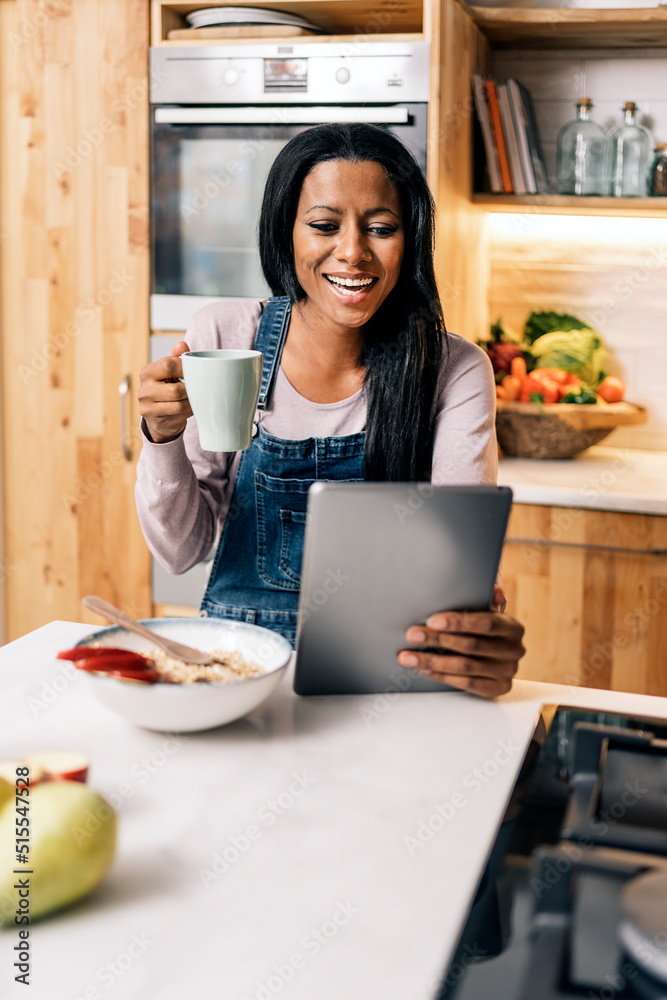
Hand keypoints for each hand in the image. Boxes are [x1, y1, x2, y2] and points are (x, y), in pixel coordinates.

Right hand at [138, 341, 192, 442]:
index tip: (196, 371)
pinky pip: (178, 415)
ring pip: (179, 404)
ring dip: (191, 402)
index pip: (169, 365)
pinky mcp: (154, 419)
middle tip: (198, 388)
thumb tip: (182, 344)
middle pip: (176, 389)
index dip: (186, 368)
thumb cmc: (167, 389)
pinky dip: (188, 411)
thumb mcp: (170, 372)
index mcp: (148, 372)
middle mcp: (144, 388)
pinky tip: (190, 407)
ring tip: (195, 398)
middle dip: (190, 390)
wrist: (159, 417)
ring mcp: (147, 405)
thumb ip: (177, 358)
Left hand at [398, 586, 524, 697]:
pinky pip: (466, 683)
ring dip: (433, 661)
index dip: (458, 622)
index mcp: (513, 627)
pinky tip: (423, 668)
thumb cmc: (487, 631)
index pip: (486, 622)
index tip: (431, 620)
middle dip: (437, 639)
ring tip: (408, 656)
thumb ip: (487, 601)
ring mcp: (507, 672)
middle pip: (471, 645)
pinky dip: (442, 675)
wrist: (500, 660)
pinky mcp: (497, 689)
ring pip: (465, 667)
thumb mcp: (489, 613)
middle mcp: (514, 650)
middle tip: (412, 635)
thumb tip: (494, 590)